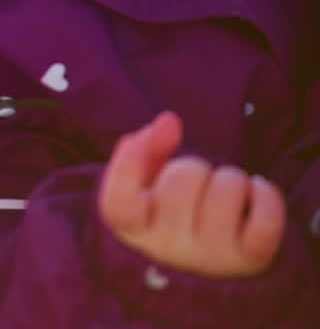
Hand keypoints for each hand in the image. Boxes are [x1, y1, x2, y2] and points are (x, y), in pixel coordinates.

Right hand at [99, 111, 284, 277]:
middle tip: (195, 183)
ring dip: (230, 178)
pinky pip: (266, 218)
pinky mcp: (248, 259)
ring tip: (223, 195)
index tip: (138, 140)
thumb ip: (146, 147)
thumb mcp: (146, 182)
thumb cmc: (170, 212)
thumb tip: (168, 121)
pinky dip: (265, 195)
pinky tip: (254, 193)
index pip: (119, 202)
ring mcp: (209, 256)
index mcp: (134, 229)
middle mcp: (167, 247)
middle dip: (192, 166)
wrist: (204, 264)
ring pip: (226, 189)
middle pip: (180, 178)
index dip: (128, 165)